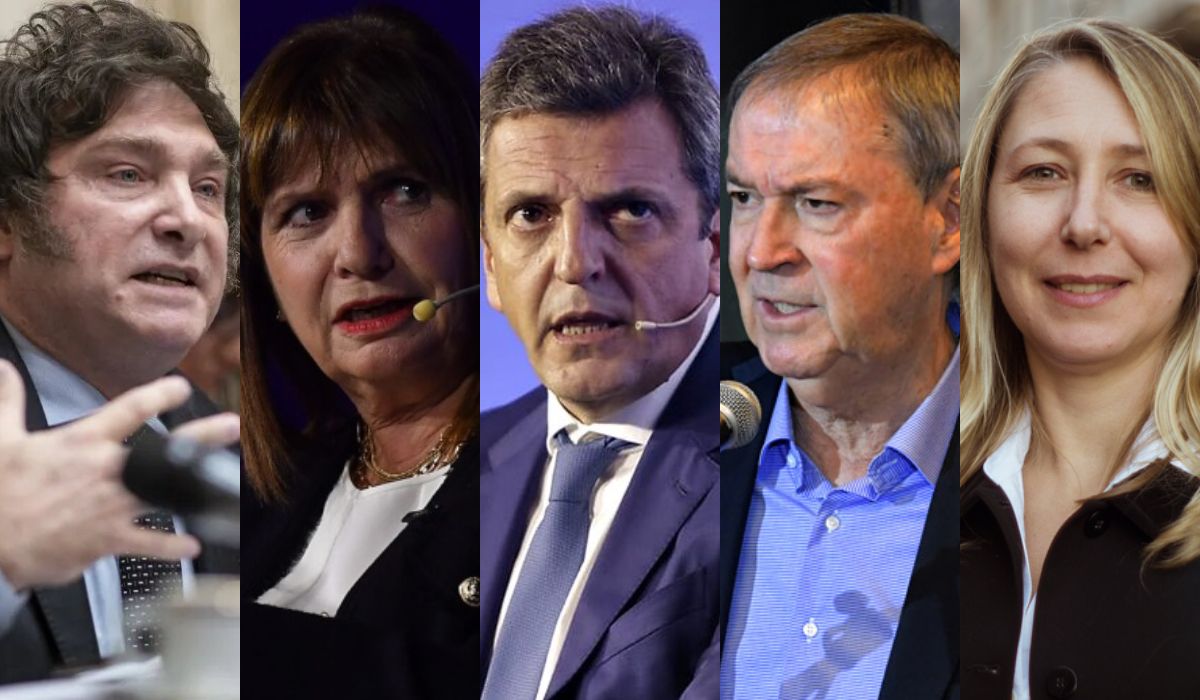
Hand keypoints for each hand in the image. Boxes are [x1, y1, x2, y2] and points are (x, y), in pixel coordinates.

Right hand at [0, 361, 231, 590]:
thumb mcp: (1, 440)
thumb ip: (7, 401)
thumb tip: (2, 369)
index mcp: (81, 443)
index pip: (128, 409)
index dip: (159, 394)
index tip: (180, 387)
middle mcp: (105, 471)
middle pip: (165, 449)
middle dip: (202, 435)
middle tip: (231, 426)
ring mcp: (111, 506)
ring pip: (167, 492)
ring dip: (198, 489)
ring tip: (224, 485)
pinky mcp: (108, 539)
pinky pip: (150, 543)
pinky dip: (172, 547)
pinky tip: (192, 547)